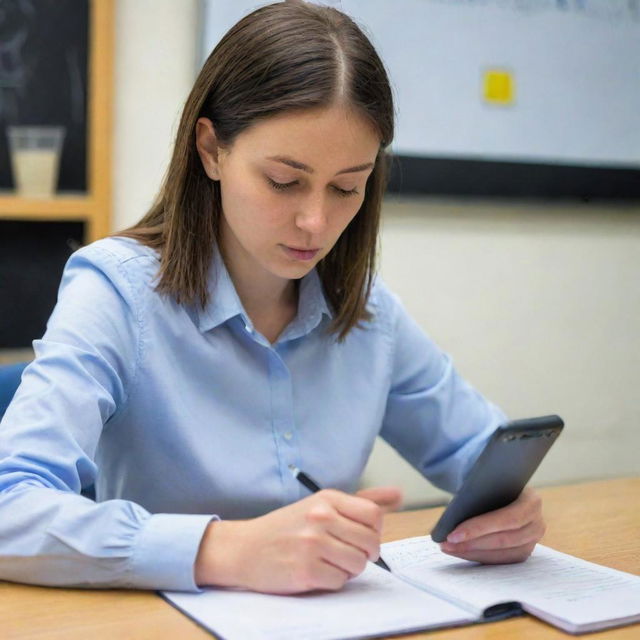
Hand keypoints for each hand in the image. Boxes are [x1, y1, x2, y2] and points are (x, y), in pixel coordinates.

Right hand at [195, 486, 401, 593]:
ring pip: (358, 564)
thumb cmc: (286, 527)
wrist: (245, 548)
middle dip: (363, 553)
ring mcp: (313, 544)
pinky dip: (331, 581)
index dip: (374, 532)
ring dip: (347, 568)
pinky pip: (339, 582)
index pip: (374, 516)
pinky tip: (315, 571)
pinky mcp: (305, 571)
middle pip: (370, 543)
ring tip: (328, 561)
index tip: (362, 537)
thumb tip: (399, 495)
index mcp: (327, 499)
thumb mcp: (321, 504)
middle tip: (343, 552)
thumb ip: (362, 501)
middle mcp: (321, 518)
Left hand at [439, 488, 544, 563]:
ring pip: (503, 554)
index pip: (507, 518)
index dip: (480, 528)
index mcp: (532, 500)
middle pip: (504, 539)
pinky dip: (479, 557)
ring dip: (472, 553)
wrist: (499, 485)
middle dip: (472, 543)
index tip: (453, 534)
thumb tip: (456, 513)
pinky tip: (460, 552)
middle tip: (446, 544)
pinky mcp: (523, 551)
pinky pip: (502, 560)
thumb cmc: (490, 481)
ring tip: (448, 548)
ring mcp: (532, 540)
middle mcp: (537, 523)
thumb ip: (476, 491)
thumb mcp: (485, 478)